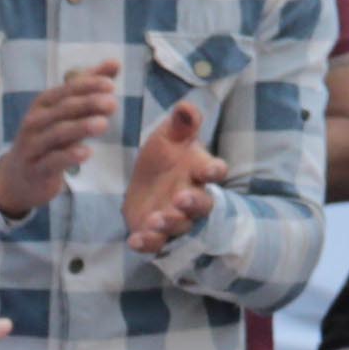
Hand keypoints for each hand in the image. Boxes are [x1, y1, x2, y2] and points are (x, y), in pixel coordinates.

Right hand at [0, 65, 123, 219]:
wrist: (20, 176)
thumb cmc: (50, 137)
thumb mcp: (66, 112)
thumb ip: (89, 87)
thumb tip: (116, 62)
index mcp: (43, 104)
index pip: (66, 91)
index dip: (86, 86)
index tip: (110, 85)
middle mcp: (34, 122)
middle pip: (62, 110)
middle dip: (87, 104)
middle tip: (112, 103)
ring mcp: (32, 146)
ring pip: (57, 134)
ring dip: (80, 128)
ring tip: (104, 124)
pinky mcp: (35, 169)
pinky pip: (52, 162)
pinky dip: (69, 156)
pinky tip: (87, 152)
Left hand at [121, 95, 226, 252]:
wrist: (146, 185)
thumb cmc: (165, 158)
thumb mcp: (168, 138)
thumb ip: (180, 125)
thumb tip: (185, 105)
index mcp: (198, 171)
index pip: (214, 172)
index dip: (213, 170)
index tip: (210, 169)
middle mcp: (191, 197)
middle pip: (202, 205)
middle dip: (193, 202)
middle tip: (181, 198)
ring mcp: (174, 218)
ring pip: (180, 225)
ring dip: (170, 223)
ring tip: (156, 218)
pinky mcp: (155, 234)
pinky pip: (155, 244)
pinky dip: (147, 243)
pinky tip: (134, 241)